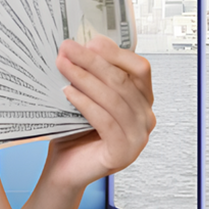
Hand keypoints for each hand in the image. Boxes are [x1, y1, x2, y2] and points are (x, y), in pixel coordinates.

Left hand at [47, 36, 155, 190]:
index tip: (89, 42)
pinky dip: (86, 104)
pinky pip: (106, 122)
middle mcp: (145, 117)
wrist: (65, 167)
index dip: (115, 53)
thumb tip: (84, 44)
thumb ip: (91, 74)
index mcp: (140, 100)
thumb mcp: (84, 96)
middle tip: (68, 48)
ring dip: (86, 78)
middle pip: (123, 81)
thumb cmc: (74, 131)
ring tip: (63, 66)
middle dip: (92, 61)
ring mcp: (138, 137)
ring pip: (114, 99)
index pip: (140, 68)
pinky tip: (68, 92)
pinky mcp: (124, 153)